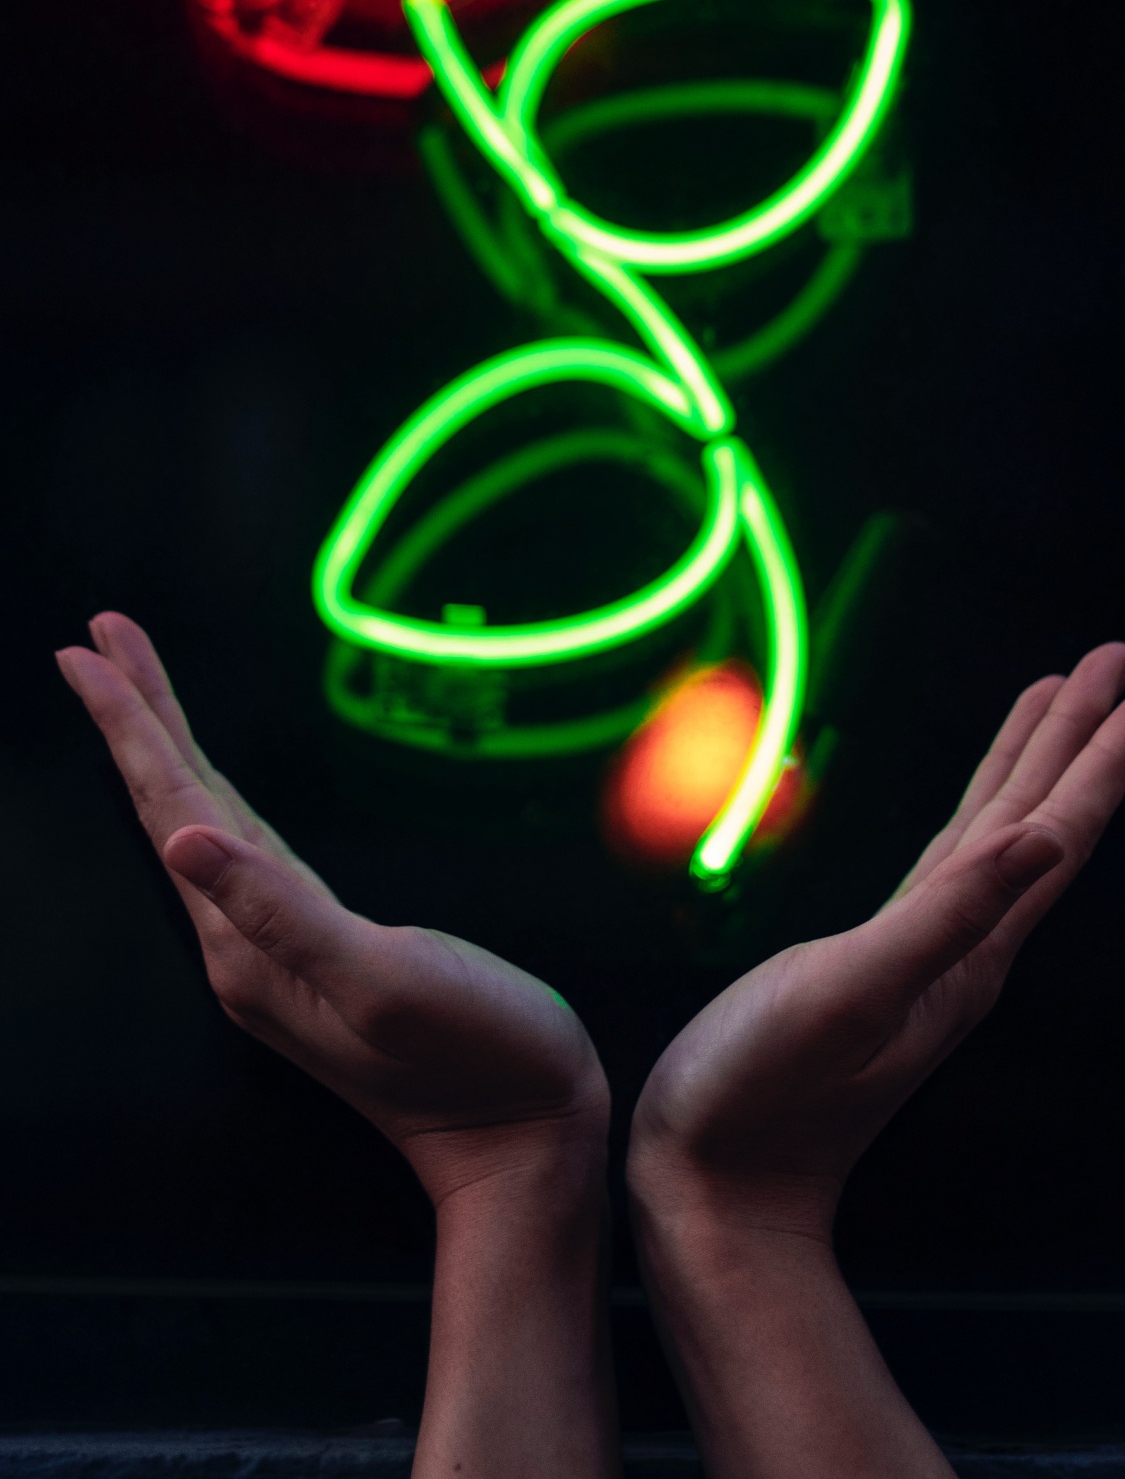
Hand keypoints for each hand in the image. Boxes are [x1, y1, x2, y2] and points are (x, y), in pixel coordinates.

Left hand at [57, 614, 607, 1209]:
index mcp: (248, 946)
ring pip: (202, 820)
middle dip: (135, 716)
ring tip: (136, 684)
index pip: (172, 808)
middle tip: (101, 636)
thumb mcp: (381, 980)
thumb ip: (281, 913)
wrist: (524, 1136)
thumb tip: (186, 843)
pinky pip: (243, 848)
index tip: (87, 652)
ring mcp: (277, 949)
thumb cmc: (477, 1056)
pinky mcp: (317, 948)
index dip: (131, 726)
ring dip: (166, 746)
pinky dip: (212, 793)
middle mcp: (244, 946)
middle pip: (173, 804)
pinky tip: (207, 785)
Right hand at [629, 641, 1124, 1239]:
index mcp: (968, 950)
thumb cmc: (762, 1096)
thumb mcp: (852, 995)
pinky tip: (980, 807)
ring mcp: (926, 957)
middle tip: (1116, 660)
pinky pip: (948, 863)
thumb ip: (947, 918)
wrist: (715, 1188)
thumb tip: (1043, 844)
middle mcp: (964, 948)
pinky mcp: (879, 963)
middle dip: (1080, 740)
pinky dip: (974, 814)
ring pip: (999, 834)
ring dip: (1033, 764)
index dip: (1097, 759)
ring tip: (1061, 699)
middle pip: (1040, 820)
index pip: (1055, 833)